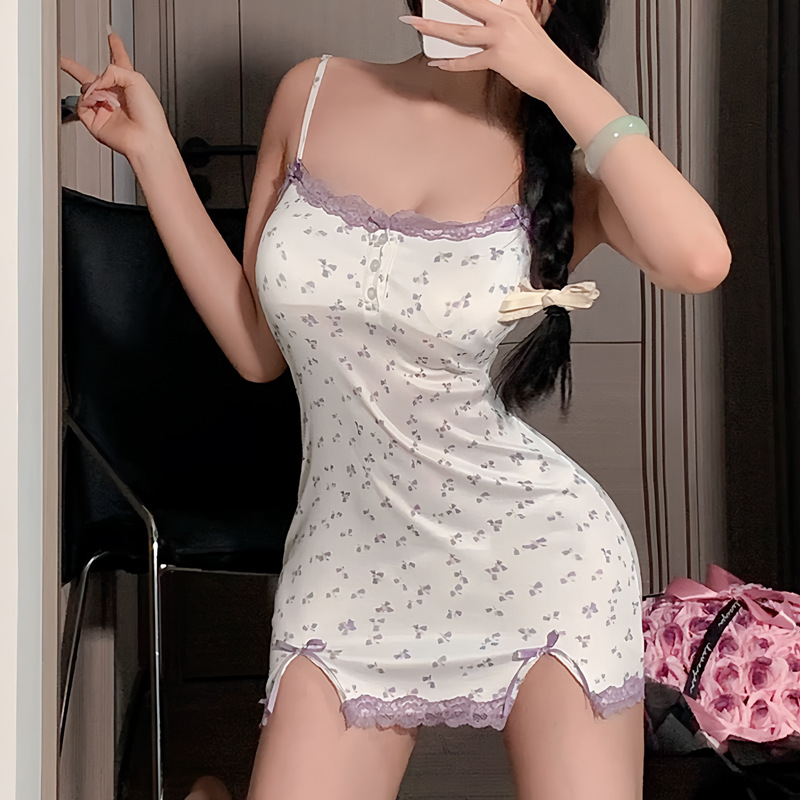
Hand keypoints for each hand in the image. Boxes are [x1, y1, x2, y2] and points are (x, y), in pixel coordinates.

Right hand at [60, 31, 172, 159]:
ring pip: (86, 88)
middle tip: (65, 62)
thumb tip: (97, 80)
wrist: (146, 139)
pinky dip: (89, 99)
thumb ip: (113, 70)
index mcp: (129, 85)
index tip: (112, 39)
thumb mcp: (136, 80)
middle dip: (76, 69)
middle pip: (93, 78)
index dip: (115, 49)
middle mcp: (115, 96)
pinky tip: (99, 102)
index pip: (119, 63)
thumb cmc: (150, 116)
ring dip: (94, 88)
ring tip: (106, 97)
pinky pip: (82, 103)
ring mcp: (104, 108)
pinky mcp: (95, 120)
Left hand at [399, 0, 570, 101]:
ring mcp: (500, 37)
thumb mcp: (528, 24)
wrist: (555, 75)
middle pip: (467, 4)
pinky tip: (436, 62)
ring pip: (460, 31)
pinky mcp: (498, 58)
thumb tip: (494, 17)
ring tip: (415, 23)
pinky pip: (468, 61)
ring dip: (434, 28)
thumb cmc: (541, 55)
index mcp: (513, 7)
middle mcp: (505, 18)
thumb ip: (511, 15)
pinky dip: (450, 64)